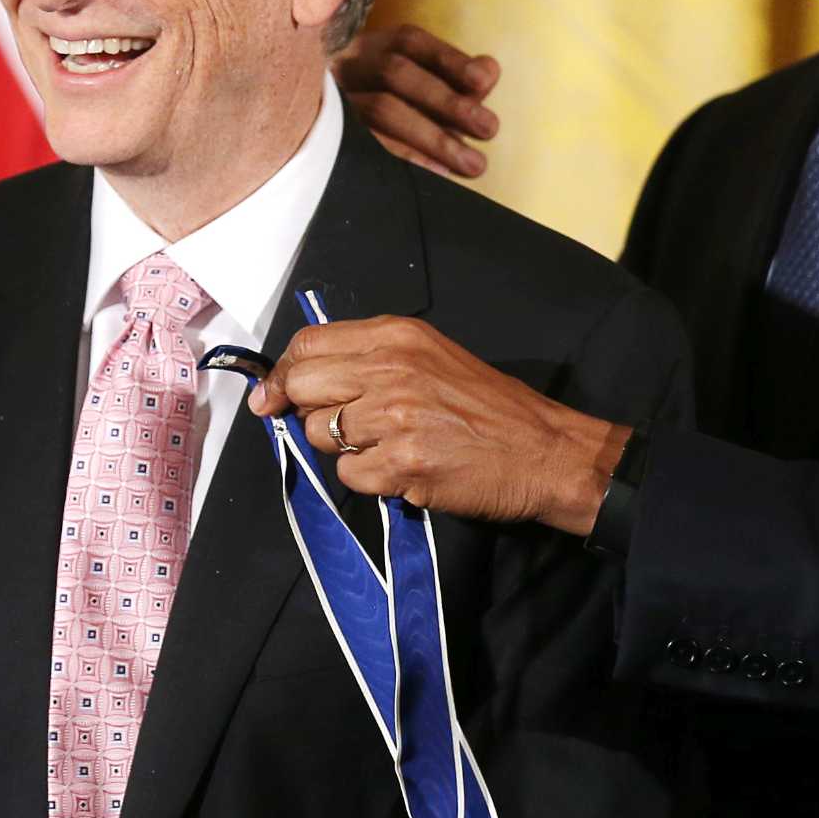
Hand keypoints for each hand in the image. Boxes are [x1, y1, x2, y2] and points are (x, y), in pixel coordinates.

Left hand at [248, 316, 617, 534]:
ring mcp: (395, 417)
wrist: (545, 451)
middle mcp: (391, 369)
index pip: (308, 344)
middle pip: (303, 387)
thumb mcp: (431, 358)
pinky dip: (371, 480)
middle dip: (306, 412)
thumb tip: (297, 382)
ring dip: (345, 450)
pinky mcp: (403, 463)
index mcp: (397, 337)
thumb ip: (370, 360)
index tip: (274, 396)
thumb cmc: (488, 408)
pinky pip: (350, 475)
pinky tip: (404, 471)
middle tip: (335, 427)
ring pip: (322, 435)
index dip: (283, 373)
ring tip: (388, 447)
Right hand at [335, 23, 499, 177]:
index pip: (409, 42)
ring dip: (434, 137)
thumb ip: (453, 79)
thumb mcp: (415, 89)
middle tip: (488, 127)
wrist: (307, 149)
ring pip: (381, 110)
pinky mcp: (325, 138)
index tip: (483, 82)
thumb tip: (488, 71)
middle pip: (395, 73)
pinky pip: (366, 147)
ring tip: (472, 162)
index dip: (449, 60)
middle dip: (447, 101)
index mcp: (368, 48)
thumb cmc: (387, 114)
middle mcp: (345, 67)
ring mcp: (330, 102)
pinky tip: (436, 175)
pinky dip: (406, 157)